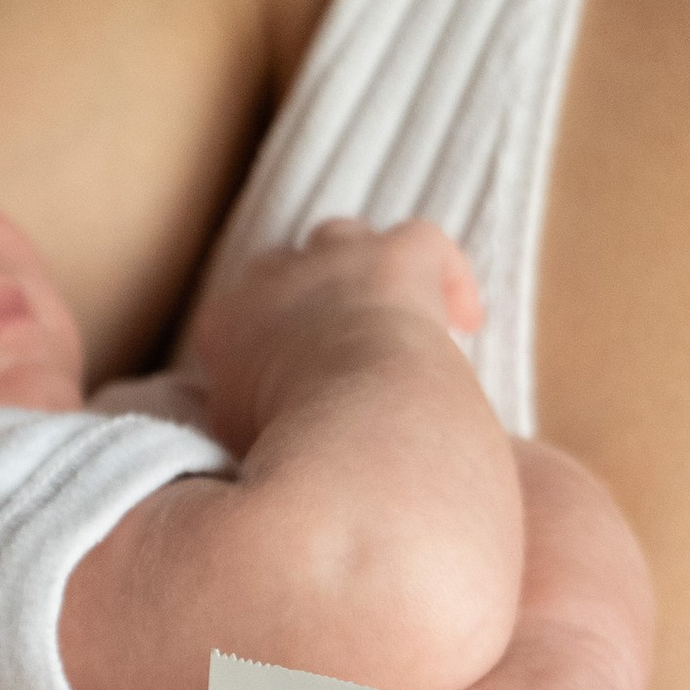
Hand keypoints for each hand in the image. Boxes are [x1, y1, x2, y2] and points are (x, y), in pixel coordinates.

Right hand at [194, 217, 483, 446]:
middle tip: (335, 343)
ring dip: (360, 271)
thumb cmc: (295, 445)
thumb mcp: (236, 448)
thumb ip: (230, 431)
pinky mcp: (395, 258)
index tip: (285, 378)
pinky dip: (446, 274)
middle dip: (306, 297)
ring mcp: (334, 262)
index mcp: (227, 326)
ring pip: (341, 239)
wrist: (352, 420)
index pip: (233, 317)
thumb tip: (225, 450)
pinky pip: (422, 243)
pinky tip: (464, 316)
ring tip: (388, 318)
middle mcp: (273, 279)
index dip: (263, 342)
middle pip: (284, 267)